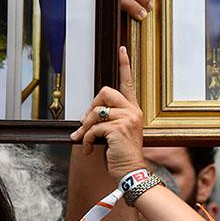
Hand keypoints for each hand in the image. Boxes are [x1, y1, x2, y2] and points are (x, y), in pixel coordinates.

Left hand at [70, 47, 145, 177]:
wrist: (131, 171)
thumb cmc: (123, 154)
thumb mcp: (116, 133)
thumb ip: (105, 120)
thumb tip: (86, 116)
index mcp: (133, 110)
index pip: (128, 83)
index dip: (125, 65)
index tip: (122, 49)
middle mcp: (133, 111)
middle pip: (105, 92)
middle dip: (91, 107)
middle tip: (87, 123)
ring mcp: (127, 119)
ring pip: (95, 112)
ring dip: (85, 128)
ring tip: (85, 140)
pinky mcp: (118, 129)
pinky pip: (93, 128)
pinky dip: (87, 140)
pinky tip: (90, 149)